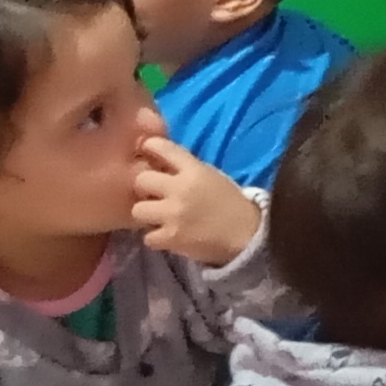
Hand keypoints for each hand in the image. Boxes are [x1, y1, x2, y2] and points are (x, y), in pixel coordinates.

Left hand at [133, 137, 260, 265]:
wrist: (247, 234)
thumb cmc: (229, 202)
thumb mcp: (210, 176)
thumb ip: (184, 168)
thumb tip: (155, 161)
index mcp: (194, 170)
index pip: (161, 147)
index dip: (149, 148)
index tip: (146, 153)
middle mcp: (181, 189)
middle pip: (141, 180)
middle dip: (145, 189)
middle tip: (154, 197)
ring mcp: (174, 214)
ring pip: (138, 210)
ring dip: (147, 215)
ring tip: (159, 219)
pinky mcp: (172, 238)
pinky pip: (147, 237)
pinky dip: (157, 238)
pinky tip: (168, 236)